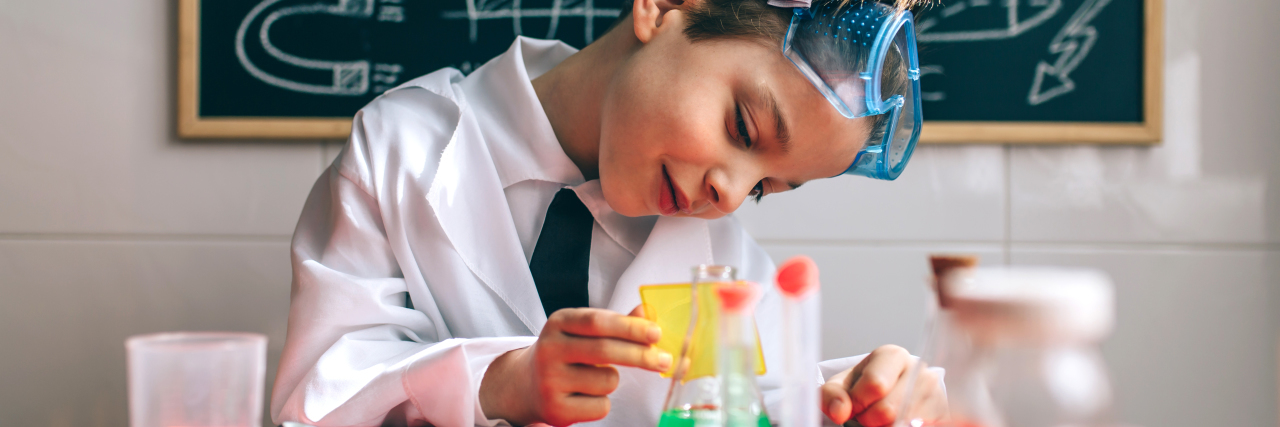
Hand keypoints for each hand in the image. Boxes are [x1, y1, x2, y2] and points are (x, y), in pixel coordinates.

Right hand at [479, 308, 671, 425]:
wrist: (527, 384)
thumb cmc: (567, 353)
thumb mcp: (584, 331)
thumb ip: (617, 323)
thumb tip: (647, 313)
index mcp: (559, 323)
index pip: (598, 321)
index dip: (630, 327)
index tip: (656, 333)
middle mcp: (549, 349)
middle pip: (605, 351)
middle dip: (641, 356)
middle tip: (664, 360)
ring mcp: (549, 381)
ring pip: (607, 381)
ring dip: (614, 380)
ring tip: (595, 377)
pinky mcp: (555, 409)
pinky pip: (600, 406)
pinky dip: (603, 402)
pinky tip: (585, 395)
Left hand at [820, 345, 946, 426]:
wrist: (891, 394)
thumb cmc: (864, 389)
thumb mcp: (842, 386)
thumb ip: (832, 395)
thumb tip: (839, 411)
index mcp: (892, 356)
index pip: (875, 384)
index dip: (857, 403)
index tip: (853, 407)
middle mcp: (919, 371)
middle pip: (889, 410)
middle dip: (870, 420)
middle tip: (867, 416)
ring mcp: (936, 394)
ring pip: (904, 424)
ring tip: (882, 420)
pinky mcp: (944, 414)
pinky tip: (898, 423)